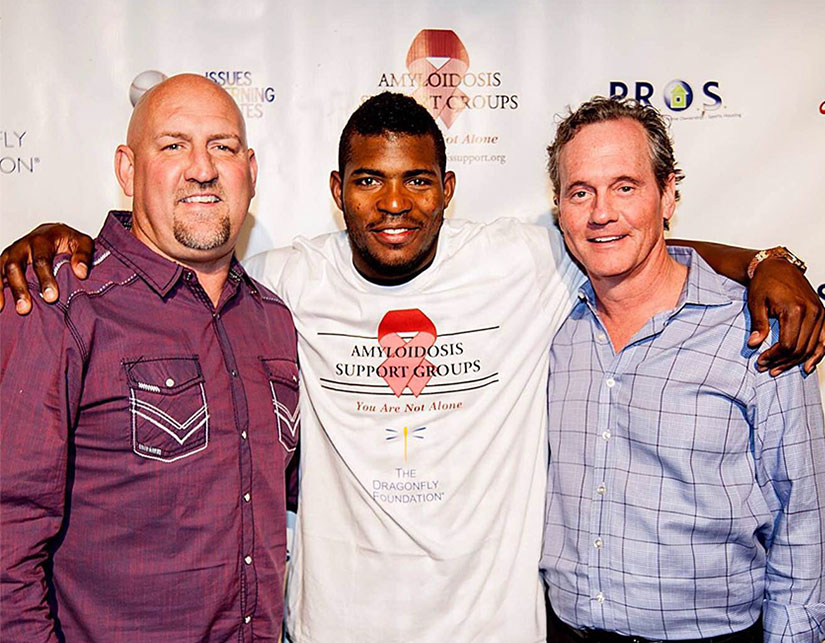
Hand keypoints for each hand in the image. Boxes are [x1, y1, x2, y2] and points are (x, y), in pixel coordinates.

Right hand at [0, 223, 93, 314]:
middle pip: (15, 266)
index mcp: (42, 240)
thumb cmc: (68, 241)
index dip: (45, 279)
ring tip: (2, 308)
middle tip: (25, 308)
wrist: (52, 232)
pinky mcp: (4, 262)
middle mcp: (22, 246)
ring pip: (1, 270)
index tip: (51, 297)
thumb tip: (81, 273)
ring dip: (0, 290)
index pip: (41, 260)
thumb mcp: (82, 243)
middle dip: (20, 288)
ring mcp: (11, 254)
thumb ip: (83, 255)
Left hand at [747, 256, 824, 374]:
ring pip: (811, 347)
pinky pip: (824, 339)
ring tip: (778, 369)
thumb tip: (754, 344)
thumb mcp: (756, 302)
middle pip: (800, 348)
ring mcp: (820, 313)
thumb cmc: (765, 281)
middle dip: (782, 361)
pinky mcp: (822, 314)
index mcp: (795, 309)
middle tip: (766, 367)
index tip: (760, 361)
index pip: (787, 344)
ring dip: (795, 362)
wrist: (778, 266)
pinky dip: (818, 354)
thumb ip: (758, 324)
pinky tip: (807, 366)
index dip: (773, 357)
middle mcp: (812, 312)